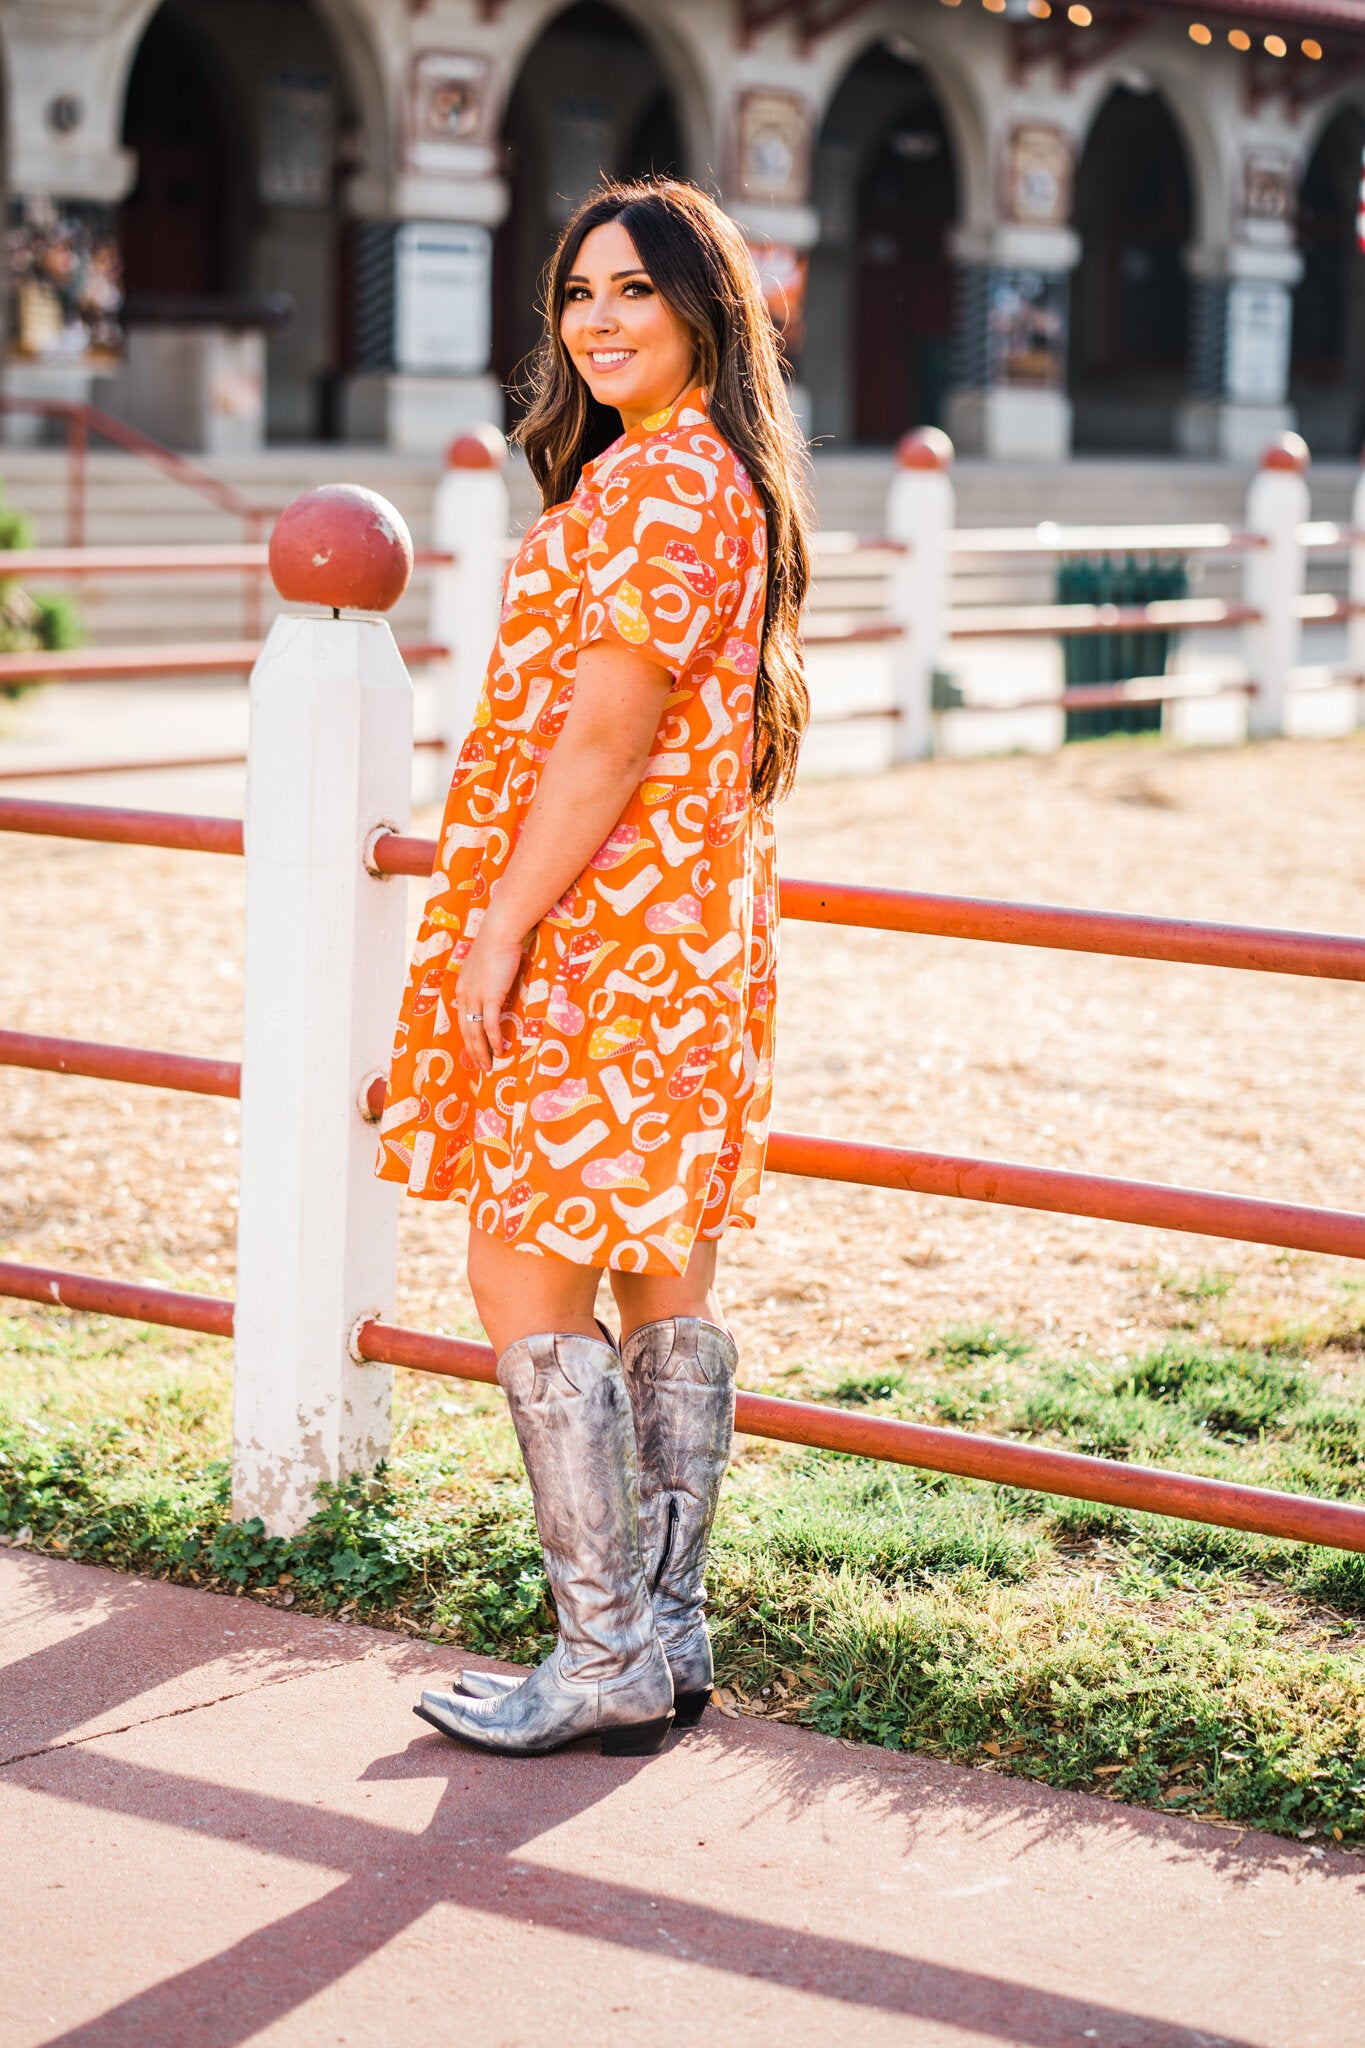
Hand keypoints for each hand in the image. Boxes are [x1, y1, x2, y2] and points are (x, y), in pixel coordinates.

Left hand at [455, 914, 524, 1073]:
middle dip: (473, 1051)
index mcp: (462, 988)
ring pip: (476, 1032)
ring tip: (488, 1065)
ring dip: (482, 1052)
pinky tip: (499, 1051)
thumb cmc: (497, 944)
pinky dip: (494, 1041)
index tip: (474, 1051)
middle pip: (467, 1031)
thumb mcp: (486, 966)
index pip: (463, 1020)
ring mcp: (476, 997)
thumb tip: (496, 989)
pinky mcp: (490, 996)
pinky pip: (490, 1025)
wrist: (499, 932)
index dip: (468, 1038)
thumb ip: (487, 980)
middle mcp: (464, 995)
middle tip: (481, 1066)